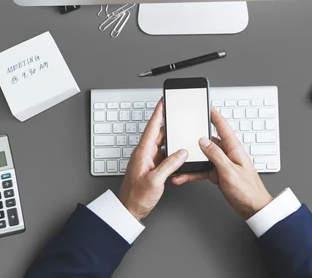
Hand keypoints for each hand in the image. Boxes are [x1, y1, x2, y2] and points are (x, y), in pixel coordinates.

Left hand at [118, 100, 187, 220]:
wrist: (129, 210)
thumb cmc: (136, 196)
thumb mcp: (155, 180)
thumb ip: (169, 165)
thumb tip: (181, 152)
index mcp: (142, 152)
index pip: (152, 127)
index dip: (158, 113)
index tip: (163, 101)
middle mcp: (145, 154)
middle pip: (159, 134)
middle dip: (169, 124)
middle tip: (178, 115)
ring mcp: (148, 161)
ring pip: (163, 145)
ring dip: (172, 141)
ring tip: (182, 135)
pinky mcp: (152, 168)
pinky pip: (164, 156)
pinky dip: (172, 153)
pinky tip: (179, 155)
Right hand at [171, 108, 271, 218]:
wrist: (253, 208)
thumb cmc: (248, 191)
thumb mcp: (230, 172)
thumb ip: (216, 155)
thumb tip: (203, 141)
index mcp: (234, 149)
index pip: (223, 127)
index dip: (214, 115)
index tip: (206, 106)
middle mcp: (228, 154)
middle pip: (209, 141)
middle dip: (195, 137)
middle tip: (183, 132)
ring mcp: (222, 163)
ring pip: (203, 156)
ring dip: (191, 159)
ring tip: (179, 160)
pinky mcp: (218, 173)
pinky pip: (202, 169)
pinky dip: (193, 172)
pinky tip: (183, 176)